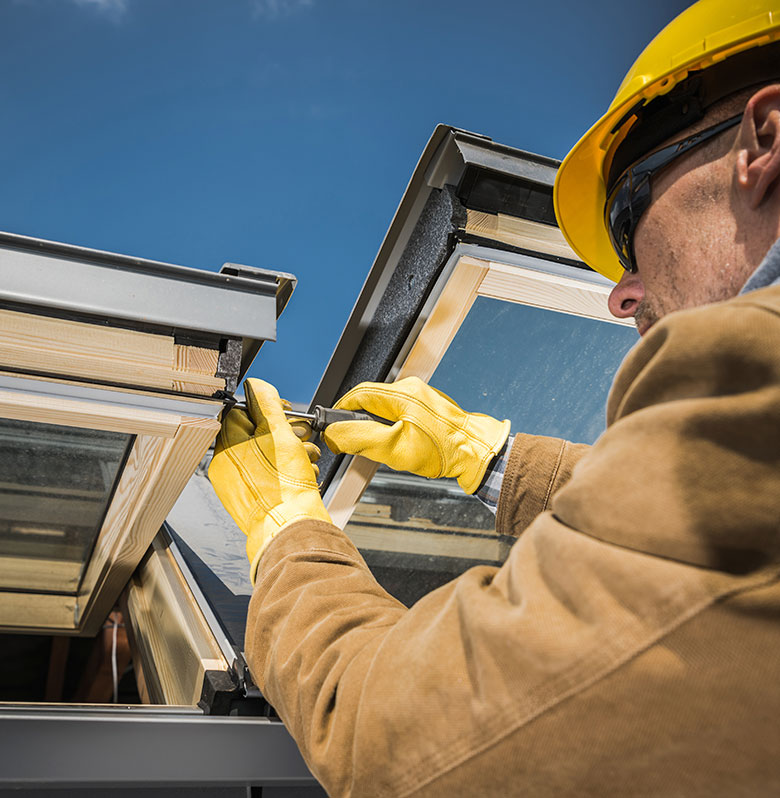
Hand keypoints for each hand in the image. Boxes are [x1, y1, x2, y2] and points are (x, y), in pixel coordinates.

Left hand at [209, 379, 331, 581]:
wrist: (293, 529)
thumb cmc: (284, 488)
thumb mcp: (278, 432)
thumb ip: (266, 404)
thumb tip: (256, 385)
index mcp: (226, 449)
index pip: (239, 413)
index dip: (266, 408)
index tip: (284, 412)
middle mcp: (227, 468)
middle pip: (255, 435)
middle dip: (285, 432)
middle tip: (301, 436)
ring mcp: (239, 486)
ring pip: (266, 456)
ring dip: (292, 452)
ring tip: (307, 459)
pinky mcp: (254, 501)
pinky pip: (269, 476)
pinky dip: (288, 472)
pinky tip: (303, 475)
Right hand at [322, 376, 509, 493]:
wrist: (477, 453)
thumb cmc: (443, 451)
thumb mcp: (394, 448)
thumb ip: (360, 438)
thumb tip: (334, 433)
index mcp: (402, 393)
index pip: (358, 394)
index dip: (341, 410)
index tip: (332, 427)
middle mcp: (413, 389)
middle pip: (371, 400)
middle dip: (359, 420)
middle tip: (354, 441)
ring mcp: (423, 397)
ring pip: (386, 408)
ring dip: (376, 425)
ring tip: (379, 446)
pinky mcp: (430, 408)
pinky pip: (401, 413)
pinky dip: (392, 427)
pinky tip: (398, 444)